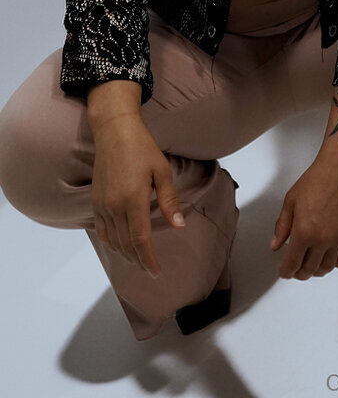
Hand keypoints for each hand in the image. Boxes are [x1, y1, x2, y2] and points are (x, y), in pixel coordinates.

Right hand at [90, 113, 184, 276]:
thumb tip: (179, 226)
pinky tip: (120, 245)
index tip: (156, 272)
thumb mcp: (162, 171)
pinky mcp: (95, 200)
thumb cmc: (142, 147)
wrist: (114, 130)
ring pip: (112, 240)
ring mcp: (102, 204)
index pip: (140, 239)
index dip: (148, 259)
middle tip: (150, 269)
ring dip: (125, 254)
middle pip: (125, 244)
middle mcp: (114, 205)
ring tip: (138, 260)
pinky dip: (111, 242)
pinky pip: (102, 229)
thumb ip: (169, 200)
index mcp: (133, 199)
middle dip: (138, 260)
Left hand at [270, 155, 337, 279]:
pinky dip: (336, 263)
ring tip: (312, 265)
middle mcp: (322, 239)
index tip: (285, 272)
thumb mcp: (291, 201)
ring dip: (317, 270)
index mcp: (303, 231)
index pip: (292, 263)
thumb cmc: (316, 180)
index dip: (286, 272)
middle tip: (296, 270)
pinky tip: (330, 258)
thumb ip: (282, 226)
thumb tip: (276, 245)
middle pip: (309, 269)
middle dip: (300, 273)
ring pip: (327, 267)